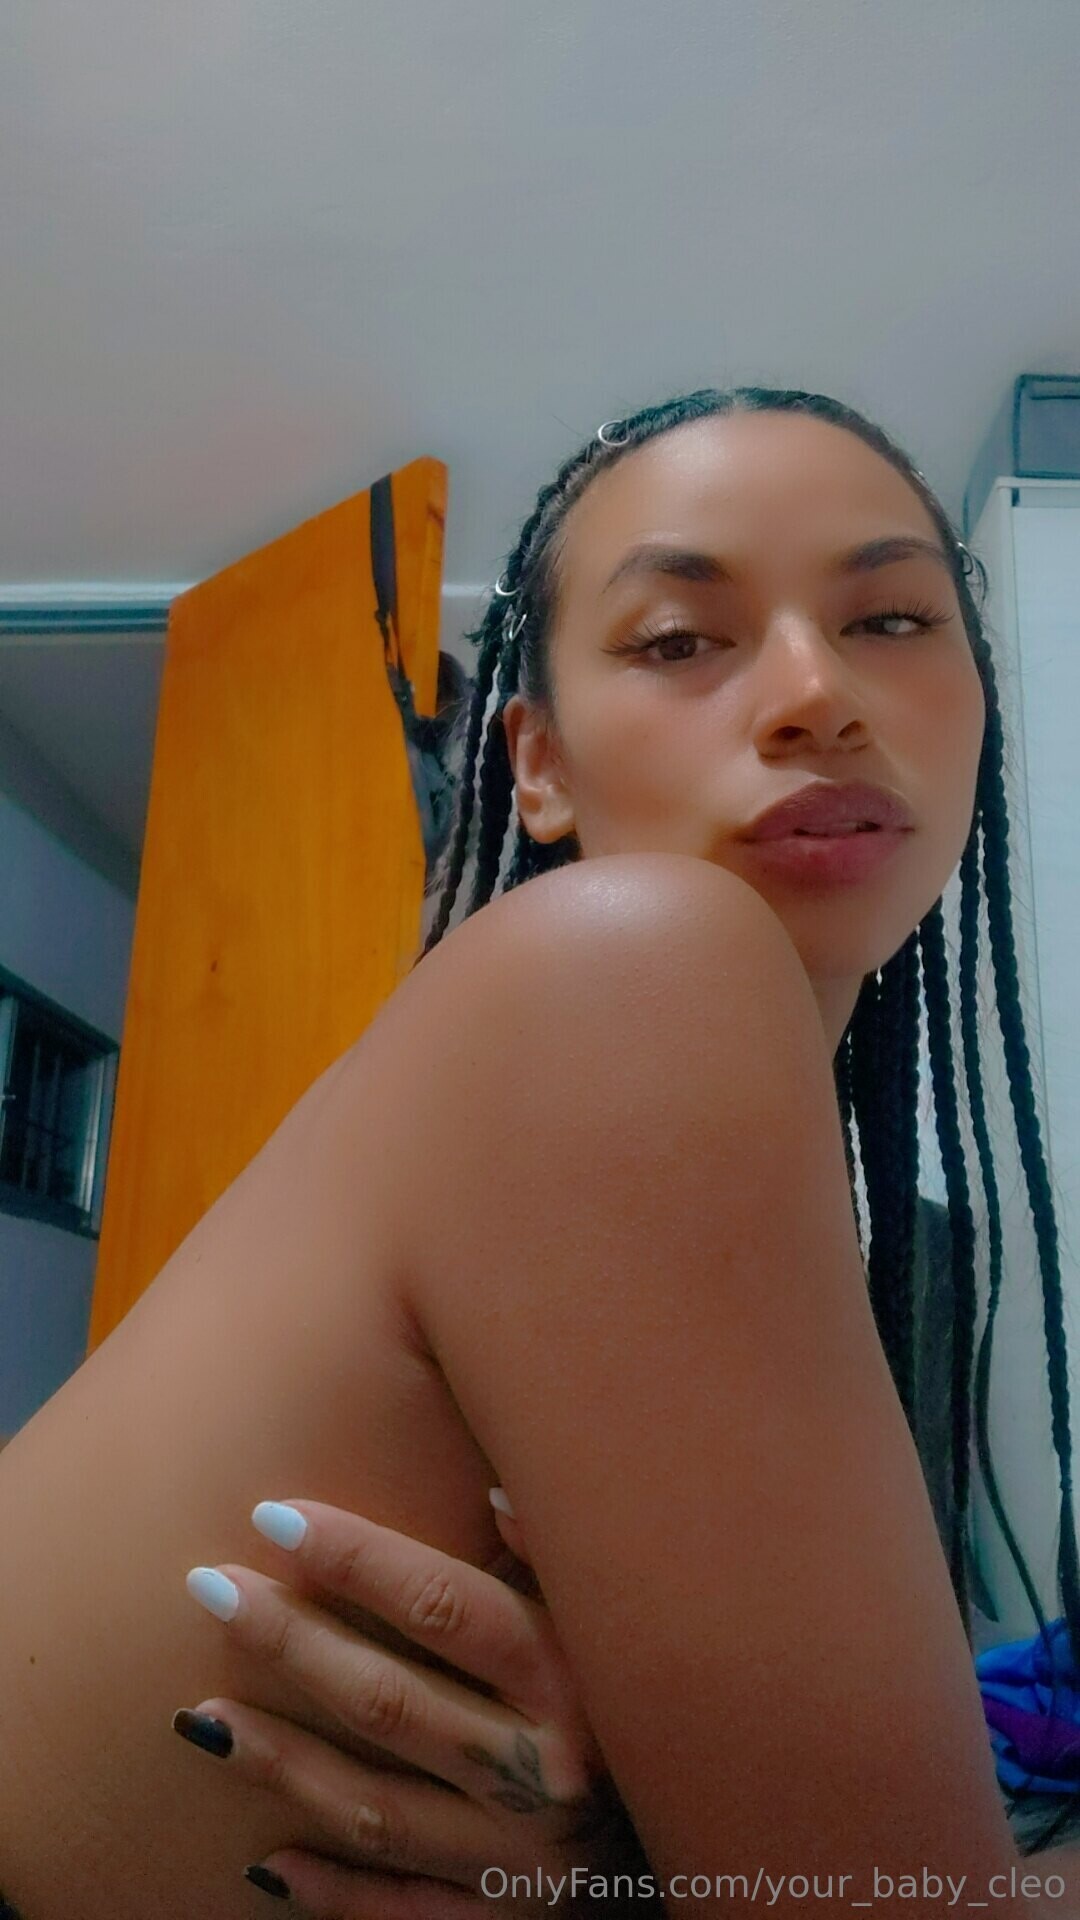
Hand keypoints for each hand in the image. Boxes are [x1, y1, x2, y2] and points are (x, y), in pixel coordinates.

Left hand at [174, 1494, 653, 1916]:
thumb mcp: (629, 1623)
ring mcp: (519, 1861)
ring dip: (282, 1763)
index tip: (275, 1513)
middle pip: (390, 1701)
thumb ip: (568, 1558)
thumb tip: (496, 1492)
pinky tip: (266, 1864)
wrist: (735, 1852)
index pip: (444, 1606)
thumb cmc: (670, 1704)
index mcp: (572, 1683)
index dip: (356, 1557)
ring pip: (376, 1808)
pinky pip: (401, 1914)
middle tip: (210, 1588)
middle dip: (291, 1640)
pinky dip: (332, 1892)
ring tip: (199, 1720)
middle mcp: (542, 1772)